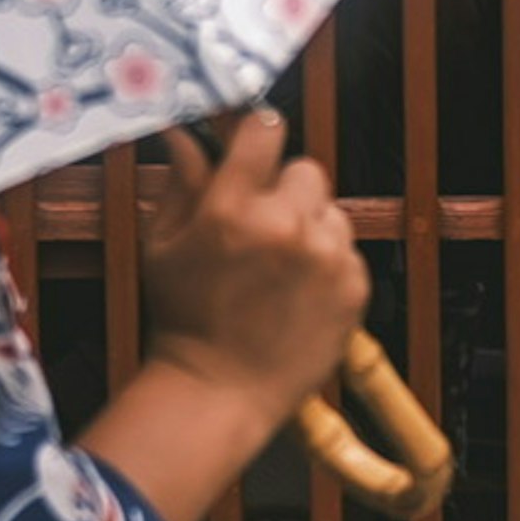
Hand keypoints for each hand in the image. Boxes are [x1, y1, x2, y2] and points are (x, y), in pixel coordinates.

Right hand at [137, 110, 368, 417]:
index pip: (265, 128)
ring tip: (279, 268)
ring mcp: (326, 258)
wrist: (218, 392)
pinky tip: (297, 293)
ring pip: (331, 212)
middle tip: (261, 225)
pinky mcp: (354, 288)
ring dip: (310, 228)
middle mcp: (285, 227)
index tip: (253, 141)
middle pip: (306, 169)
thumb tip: (185, 132)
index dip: (259, 131)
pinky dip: (329, 264)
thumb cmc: (184, 320)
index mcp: (232, 208)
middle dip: (285, 190)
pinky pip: (347, 251)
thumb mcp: (165, 245)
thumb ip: (183, 182)